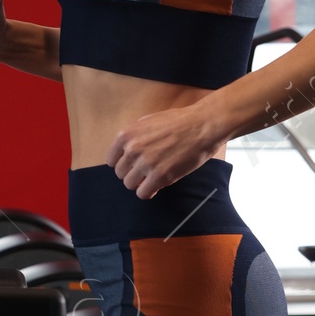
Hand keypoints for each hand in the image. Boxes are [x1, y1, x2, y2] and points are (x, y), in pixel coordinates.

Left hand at [107, 106, 221, 199]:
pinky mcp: (160, 176)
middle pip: (120, 174)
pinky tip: (157, 185)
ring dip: (141, 183)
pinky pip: (143, 193)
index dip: (123, 164)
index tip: (133, 165)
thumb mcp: (147, 122)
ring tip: (153, 176)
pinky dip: (149, 192)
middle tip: (147, 170)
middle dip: (133, 173)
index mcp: (126, 135)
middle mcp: (132, 149)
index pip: (111, 160)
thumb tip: (125, 152)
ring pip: (130, 184)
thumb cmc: (178, 122)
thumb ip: (134, 137)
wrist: (202, 126)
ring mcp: (145, 163)